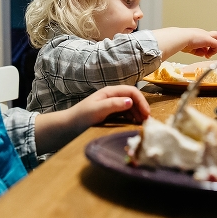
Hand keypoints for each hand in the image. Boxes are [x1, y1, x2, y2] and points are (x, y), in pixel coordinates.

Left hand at [33, 85, 149, 154]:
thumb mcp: (97, 110)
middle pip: (133, 98)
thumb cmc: (81, 116)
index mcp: (109, 92)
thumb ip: (113, 105)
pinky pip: (125, 113)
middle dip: (142, 107)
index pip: (131, 91)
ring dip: (138, 113)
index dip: (141, 101)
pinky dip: (132, 117)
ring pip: (130, 106)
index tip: (147, 114)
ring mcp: (111, 104)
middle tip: (148, 121)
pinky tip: (134, 123)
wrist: (68, 126)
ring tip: (143, 123)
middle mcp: (112, 96)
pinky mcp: (110, 113)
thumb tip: (130, 101)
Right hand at [180, 29, 216, 57]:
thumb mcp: (189, 48)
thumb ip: (197, 51)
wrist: (181, 38)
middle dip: (214, 44)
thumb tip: (203, 54)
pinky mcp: (209, 39)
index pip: (205, 39)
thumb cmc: (181, 42)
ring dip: (215, 47)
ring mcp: (206, 35)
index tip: (203, 53)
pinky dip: (214, 51)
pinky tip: (208, 55)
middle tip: (210, 52)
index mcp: (196, 34)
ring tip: (209, 54)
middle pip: (214, 35)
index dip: (206, 46)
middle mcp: (202, 33)